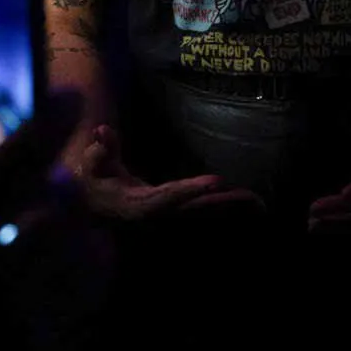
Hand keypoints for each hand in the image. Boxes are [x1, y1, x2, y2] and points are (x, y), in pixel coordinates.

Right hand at [69, 123, 259, 221]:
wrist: (95, 206)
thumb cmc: (94, 180)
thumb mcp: (92, 164)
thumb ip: (100, 149)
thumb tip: (102, 130)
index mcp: (136, 206)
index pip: (165, 199)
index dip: (189, 191)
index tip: (214, 181)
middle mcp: (155, 218)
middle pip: (192, 212)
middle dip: (220, 204)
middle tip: (251, 197)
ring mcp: (166, 220)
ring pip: (201, 215)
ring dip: (228, 209)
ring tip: (258, 201)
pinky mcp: (175, 216)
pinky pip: (202, 213)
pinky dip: (223, 207)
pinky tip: (248, 203)